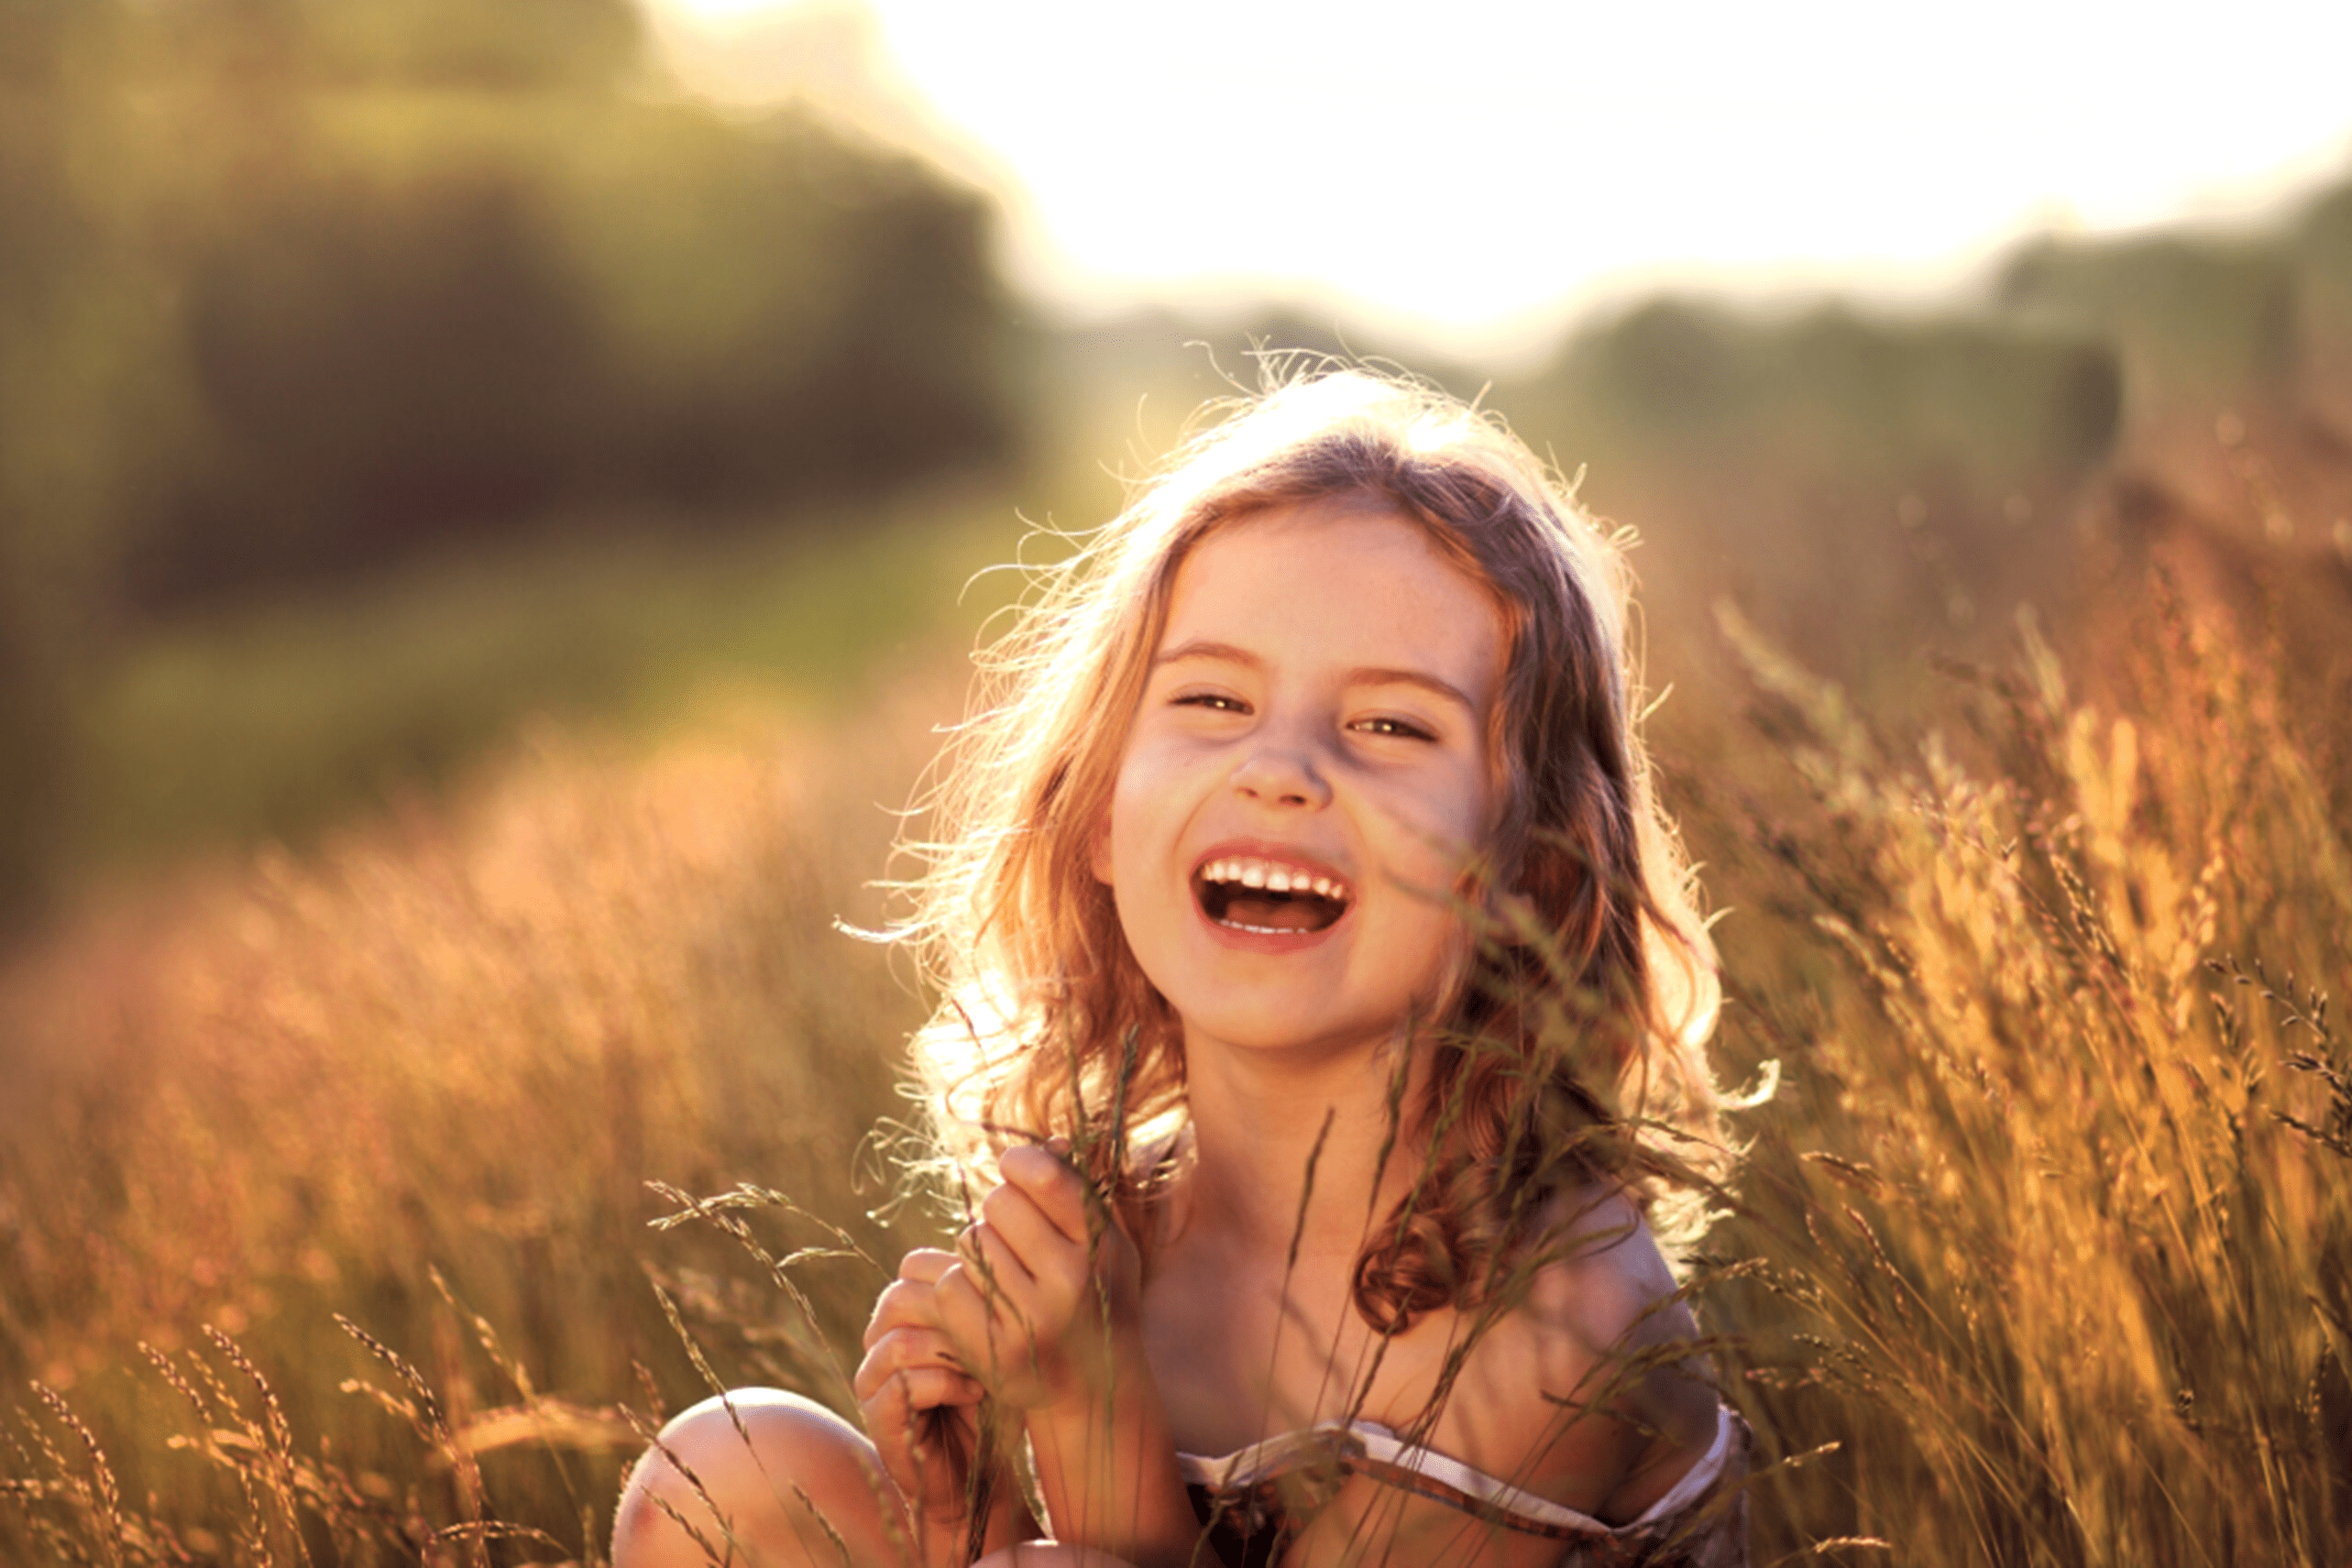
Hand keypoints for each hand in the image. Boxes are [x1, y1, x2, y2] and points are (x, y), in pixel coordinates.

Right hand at [856, 1250, 1014, 1555]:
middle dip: (952, 1314)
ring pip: (899, 1339)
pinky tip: (973, 1392)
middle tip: (992, 1334)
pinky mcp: (876, 1417)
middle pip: (900, 1298)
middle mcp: (882, 1340)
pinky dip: (943, 1384)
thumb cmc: (998, 1403)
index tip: (999, 1304)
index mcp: (908, 1315)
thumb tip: (994, 1249)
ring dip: (951, 1351)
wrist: (984, 1476)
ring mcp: (874, 1379)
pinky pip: (901, 1382)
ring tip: (985, 1370)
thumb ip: (985, 1301)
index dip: (956, 1279)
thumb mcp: (997, 1343)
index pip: (913, 1268)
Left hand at [931, 1141, 1142, 1413]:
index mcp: (1100, 1245)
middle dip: (1000, 1215)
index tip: (1015, 1171)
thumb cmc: (1097, 1298)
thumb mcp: (1107, 1245)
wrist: (1093, 1390)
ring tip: (1006, 1276)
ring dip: (979, 1253)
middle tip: (1015, 1240)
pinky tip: (984, 1303)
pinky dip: (959, 1288)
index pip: (1043, 1176)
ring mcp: (1030, 1319)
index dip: (1019, 1165)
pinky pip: (951, 1286)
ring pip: (971, 1244)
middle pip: (998, 1205)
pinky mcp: (994, 1350)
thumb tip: (1050, 1140)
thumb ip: (1081, 1191)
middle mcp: (1069, 1280)